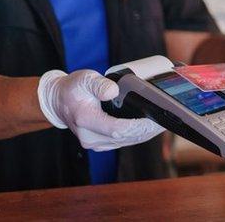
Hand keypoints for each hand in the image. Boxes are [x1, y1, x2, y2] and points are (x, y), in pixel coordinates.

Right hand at [37, 69, 163, 151]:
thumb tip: (114, 91)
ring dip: (145, 135)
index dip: (138, 126)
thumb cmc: (73, 89)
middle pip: (125, 138)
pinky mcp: (100, 144)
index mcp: (86, 120)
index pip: (117, 129)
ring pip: (126, 142)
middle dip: (147, 131)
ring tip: (162, 124)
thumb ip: (99, 84)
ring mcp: (95, 143)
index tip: (154, 119)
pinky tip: (150, 128)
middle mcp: (90, 137)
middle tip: (165, 120)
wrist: (58, 102)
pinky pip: (123, 143)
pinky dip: (137, 136)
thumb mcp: (84, 79)